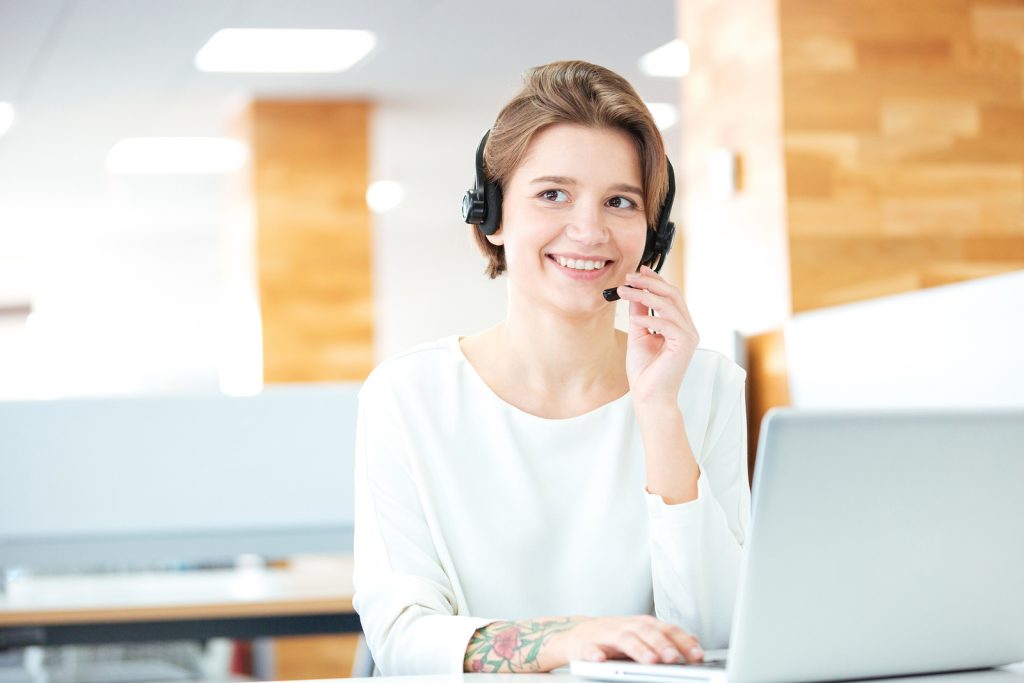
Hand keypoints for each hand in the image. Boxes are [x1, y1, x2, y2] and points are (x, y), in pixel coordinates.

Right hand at [551, 615, 703, 665]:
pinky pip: (590, 649)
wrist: (575, 635)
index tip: (697, 654)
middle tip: (675, 658)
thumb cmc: (611, 637)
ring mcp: (604, 635)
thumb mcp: (640, 634)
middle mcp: (624, 626)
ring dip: (638, 649)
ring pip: (623, 639)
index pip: (665, 629)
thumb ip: (664, 638)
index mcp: (640, 624)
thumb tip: (694, 642)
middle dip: (662, 645)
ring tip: (650, 661)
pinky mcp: (584, 645)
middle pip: (646, 632)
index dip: (681, 640)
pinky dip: (595, 654)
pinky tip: (601, 660)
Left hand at [615, 265, 699, 404]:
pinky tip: (634, 318)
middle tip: (629, 276)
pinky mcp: (684, 345)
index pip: (671, 295)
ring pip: (669, 305)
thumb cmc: (645, 370)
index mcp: (679, 325)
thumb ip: (640, 312)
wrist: (649, 396)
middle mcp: (687, 329)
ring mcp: (689, 336)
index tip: (638, 271)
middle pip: (672, 295)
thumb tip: (634, 291)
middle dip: (650, 283)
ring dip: (644, 295)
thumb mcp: (638, 334)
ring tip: (624, 291)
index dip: (655, 280)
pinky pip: (667, 324)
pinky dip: (649, 318)